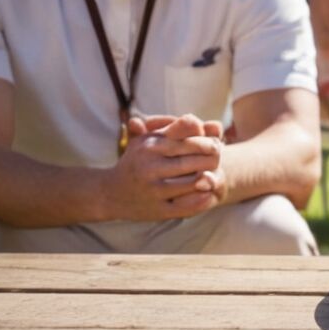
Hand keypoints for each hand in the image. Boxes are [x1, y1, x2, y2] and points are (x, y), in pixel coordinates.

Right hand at [107, 114, 225, 220]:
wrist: (110, 194)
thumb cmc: (137, 160)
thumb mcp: (150, 139)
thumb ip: (177, 127)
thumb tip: (200, 119)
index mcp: (150, 147)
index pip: (189, 142)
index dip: (208, 143)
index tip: (217, 143)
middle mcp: (150, 168)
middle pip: (193, 162)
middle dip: (212, 159)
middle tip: (218, 157)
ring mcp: (153, 191)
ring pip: (192, 183)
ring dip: (209, 178)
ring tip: (215, 173)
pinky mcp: (157, 211)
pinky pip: (186, 206)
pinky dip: (201, 200)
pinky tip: (208, 193)